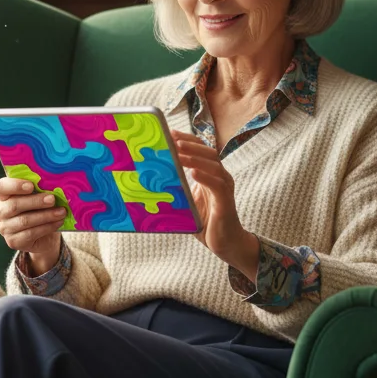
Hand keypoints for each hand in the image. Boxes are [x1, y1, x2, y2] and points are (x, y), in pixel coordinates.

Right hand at [0, 177, 64, 271]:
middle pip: (14, 205)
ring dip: (45, 215)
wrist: (44, 236)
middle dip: (36, 201)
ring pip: (24, 220)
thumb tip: (53, 181)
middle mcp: (0, 211)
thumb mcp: (38, 196)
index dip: (15, 185)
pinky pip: (30, 233)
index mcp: (3, 195)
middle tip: (52, 199)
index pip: (1, 187)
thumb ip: (40, 188)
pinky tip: (58, 222)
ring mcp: (5, 228)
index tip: (31, 185)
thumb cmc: (40, 209)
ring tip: (61, 212)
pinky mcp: (13, 241)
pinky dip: (47, 227)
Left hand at [172, 131, 256, 273]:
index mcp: (210, 174)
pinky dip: (205, 177)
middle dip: (189, 144)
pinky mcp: (226, 201)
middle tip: (172, 138)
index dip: (187, 140)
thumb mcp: (187, 203)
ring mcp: (224, 187)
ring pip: (213, 165)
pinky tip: (193, 173)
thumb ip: (177, 191)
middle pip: (208, 152)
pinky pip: (217, 185)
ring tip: (179, 152)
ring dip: (194, 158)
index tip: (170, 133)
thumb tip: (150, 184)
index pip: (201, 150)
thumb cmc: (206, 224)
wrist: (226, 244)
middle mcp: (220, 177)